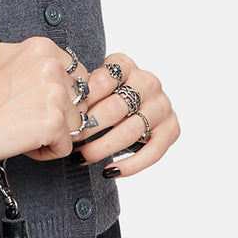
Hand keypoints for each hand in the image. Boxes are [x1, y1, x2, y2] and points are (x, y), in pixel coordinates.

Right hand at [0, 36, 93, 165]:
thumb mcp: (1, 59)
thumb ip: (31, 60)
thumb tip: (56, 68)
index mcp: (42, 47)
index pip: (76, 75)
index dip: (59, 94)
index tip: (35, 102)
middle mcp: (51, 66)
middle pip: (79, 99)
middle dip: (59, 113)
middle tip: (28, 118)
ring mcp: (54, 93)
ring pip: (75, 123)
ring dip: (53, 134)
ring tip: (24, 130)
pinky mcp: (53, 121)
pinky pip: (66, 146)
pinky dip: (47, 151)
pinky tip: (24, 143)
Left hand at [71, 51, 179, 176]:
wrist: (139, 101)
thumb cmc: (108, 94)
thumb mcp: (95, 83)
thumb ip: (84, 90)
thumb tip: (65, 108)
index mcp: (126, 65)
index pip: (103, 80)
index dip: (84, 101)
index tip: (68, 117)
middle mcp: (148, 82)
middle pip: (115, 108)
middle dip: (89, 127)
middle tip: (71, 139)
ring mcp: (162, 106)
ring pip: (130, 132)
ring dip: (102, 148)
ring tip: (81, 157)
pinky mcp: (171, 129)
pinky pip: (152, 152)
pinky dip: (130, 165)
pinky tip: (109, 171)